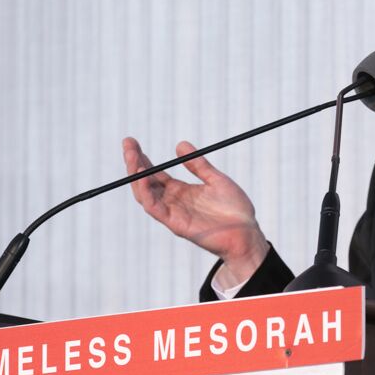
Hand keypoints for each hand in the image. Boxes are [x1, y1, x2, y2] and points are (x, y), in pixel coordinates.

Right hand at [122, 137, 268, 287]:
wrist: (247, 232)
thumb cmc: (235, 209)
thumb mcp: (216, 180)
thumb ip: (199, 165)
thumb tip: (180, 144)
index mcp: (181, 192)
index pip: (155, 174)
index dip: (143, 159)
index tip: (132, 142)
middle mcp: (173, 202)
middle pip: (146, 181)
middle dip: (134, 162)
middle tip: (127, 143)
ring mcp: (173, 213)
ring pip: (145, 194)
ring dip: (136, 175)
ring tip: (132, 156)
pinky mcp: (176, 224)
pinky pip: (155, 209)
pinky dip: (147, 194)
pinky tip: (143, 178)